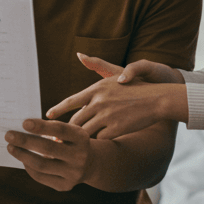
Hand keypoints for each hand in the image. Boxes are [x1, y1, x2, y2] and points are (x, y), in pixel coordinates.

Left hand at [5, 119, 96, 190]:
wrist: (90, 163)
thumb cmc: (71, 142)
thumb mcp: (69, 132)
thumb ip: (51, 129)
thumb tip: (22, 129)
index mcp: (81, 138)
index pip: (60, 130)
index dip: (41, 126)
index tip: (24, 123)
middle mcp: (80, 157)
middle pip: (48, 148)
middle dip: (25, 141)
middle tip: (9, 135)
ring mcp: (73, 173)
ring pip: (42, 165)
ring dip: (22, 155)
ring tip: (11, 147)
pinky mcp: (65, 185)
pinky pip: (41, 177)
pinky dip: (28, 167)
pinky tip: (21, 159)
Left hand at [44, 55, 186, 138]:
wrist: (156, 100)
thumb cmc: (134, 88)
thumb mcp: (113, 75)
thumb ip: (95, 68)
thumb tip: (79, 54)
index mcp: (96, 89)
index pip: (70, 101)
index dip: (57, 110)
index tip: (46, 117)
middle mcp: (99, 102)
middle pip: (75, 121)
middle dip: (65, 133)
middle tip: (57, 140)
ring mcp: (107, 116)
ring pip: (85, 133)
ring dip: (79, 141)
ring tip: (71, 147)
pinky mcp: (116, 129)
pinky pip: (99, 140)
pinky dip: (95, 144)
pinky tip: (93, 148)